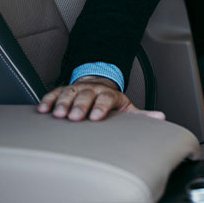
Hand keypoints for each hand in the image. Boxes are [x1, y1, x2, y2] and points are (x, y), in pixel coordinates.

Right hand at [37, 75, 164, 121]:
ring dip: (63, 103)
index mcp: (110, 94)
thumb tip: (160, 117)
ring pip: (69, 93)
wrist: (97, 85)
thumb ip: (141, 115)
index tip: (96, 117)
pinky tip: (43, 110)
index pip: (107, 98)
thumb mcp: (127, 108)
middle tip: (74, 117)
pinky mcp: (63, 90)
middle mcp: (93, 89)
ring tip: (58, 115)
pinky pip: (54, 93)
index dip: (101, 107)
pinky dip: (48, 100)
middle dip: (80, 106)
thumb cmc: (112, 102)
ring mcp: (77, 88)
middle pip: (86, 95)